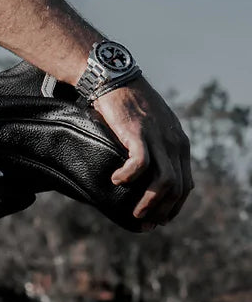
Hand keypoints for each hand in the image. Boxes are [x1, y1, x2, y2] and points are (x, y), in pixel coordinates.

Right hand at [93, 79, 192, 226]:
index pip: (186, 184)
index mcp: (179, 143)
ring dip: (150, 203)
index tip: (159, 220)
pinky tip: (116, 180)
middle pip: (178, 188)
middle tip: (145, 223)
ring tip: (134, 212)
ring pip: (165, 182)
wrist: (114, 78)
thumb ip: (155, 147)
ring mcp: (158, 138)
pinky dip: (129, 178)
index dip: (174, 207)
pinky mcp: (138, 133)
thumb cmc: (127, 103)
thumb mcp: (151, 126)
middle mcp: (174, 142)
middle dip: (163, 211)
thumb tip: (146, 173)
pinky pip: (140, 164)